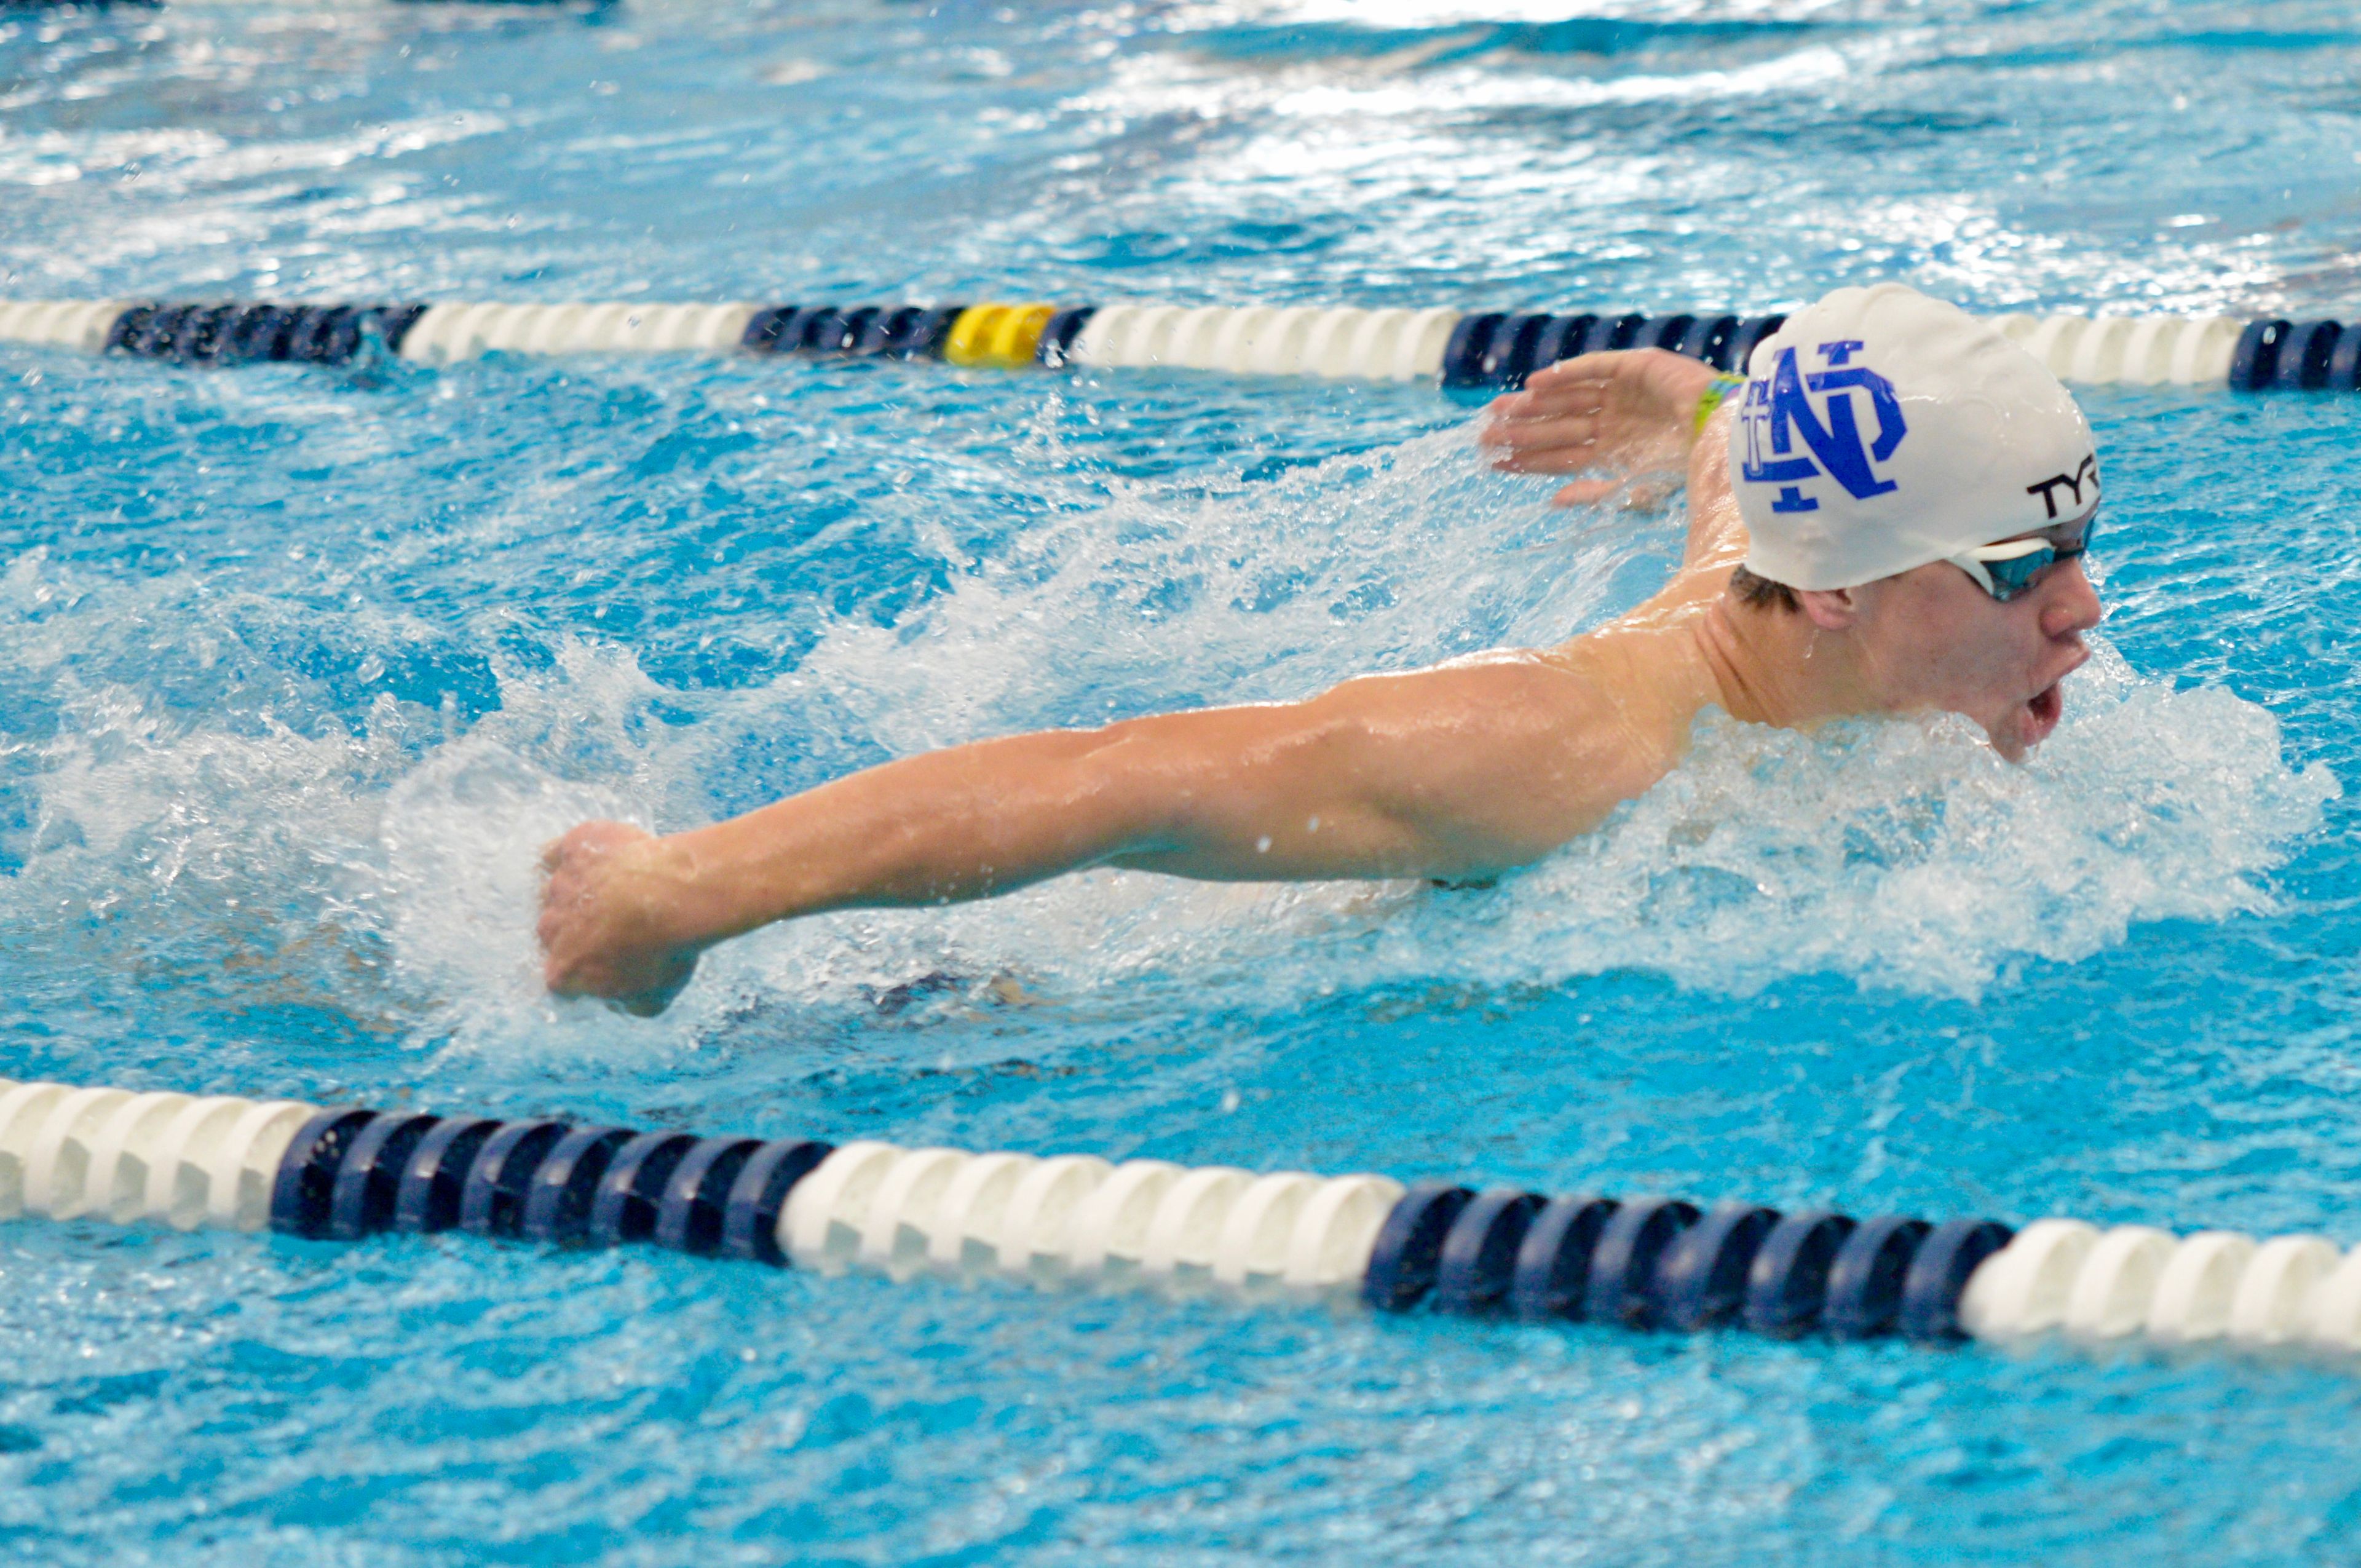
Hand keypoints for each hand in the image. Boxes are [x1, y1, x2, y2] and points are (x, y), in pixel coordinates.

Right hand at [538, 821, 702, 1016]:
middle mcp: (550, 929)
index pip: (561, 978)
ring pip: (555, 892)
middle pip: (554, 933)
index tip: (606, 964)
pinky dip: (570, 856)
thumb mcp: (655, 998)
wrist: (675, 894)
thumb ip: (629, 1005)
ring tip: (613, 888)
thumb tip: (619, 1002)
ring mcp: (558, 886)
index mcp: (564, 970)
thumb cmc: (665, 949)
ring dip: (577, 892)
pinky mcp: (571, 850)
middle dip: (579, 930)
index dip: (583, 972)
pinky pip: (557, 852)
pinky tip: (594, 856)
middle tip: (615, 923)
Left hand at [1478, 348, 1720, 506]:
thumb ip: (1595, 495)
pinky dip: (1565, 373)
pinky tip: (1534, 383)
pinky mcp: (1638, 367)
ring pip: (1567, 397)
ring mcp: (1625, 394)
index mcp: (1614, 453)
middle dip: (1521, 431)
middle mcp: (1615, 423)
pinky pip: (1593, 367)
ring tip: (1498, 410)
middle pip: (1557, 426)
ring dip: (1534, 403)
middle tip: (1483, 435)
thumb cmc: (1690, 473)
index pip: (1559, 456)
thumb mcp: (1636, 493)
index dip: (1527, 460)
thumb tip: (1551, 502)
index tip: (1493, 463)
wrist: (1728, 439)